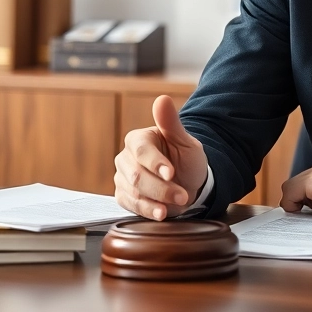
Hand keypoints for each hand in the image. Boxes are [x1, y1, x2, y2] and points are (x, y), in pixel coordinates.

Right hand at [113, 95, 207, 220]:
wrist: (188, 183)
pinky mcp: (124, 196)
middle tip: (183, 195)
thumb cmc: (185, 159)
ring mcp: (123, 178)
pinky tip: (162, 213)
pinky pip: (131, 206)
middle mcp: (126, 158)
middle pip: (136, 175)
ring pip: (134, 192)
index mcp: (138, 139)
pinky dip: (148, 210)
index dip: (156, 163)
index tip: (171, 173)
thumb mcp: (185, 141)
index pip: (141, 151)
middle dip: (162, 187)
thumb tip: (163, 99)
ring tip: (178, 204)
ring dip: (158, 201)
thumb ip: (171, 122)